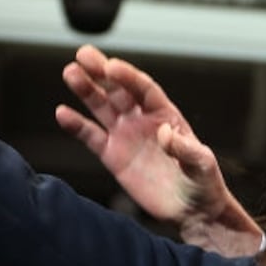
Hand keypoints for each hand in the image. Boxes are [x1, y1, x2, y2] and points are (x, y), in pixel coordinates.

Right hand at [56, 45, 264, 255]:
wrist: (192, 210)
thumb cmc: (204, 184)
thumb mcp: (202, 166)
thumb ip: (186, 149)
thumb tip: (165, 133)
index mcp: (166, 115)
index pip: (144, 89)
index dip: (128, 77)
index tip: (111, 66)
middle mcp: (143, 120)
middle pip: (119, 90)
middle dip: (102, 72)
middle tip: (83, 54)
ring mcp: (126, 135)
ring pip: (102, 107)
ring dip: (86, 90)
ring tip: (70, 72)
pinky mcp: (113, 156)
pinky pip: (91, 137)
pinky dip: (76, 125)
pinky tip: (62, 112)